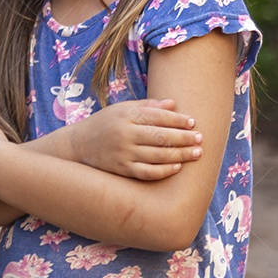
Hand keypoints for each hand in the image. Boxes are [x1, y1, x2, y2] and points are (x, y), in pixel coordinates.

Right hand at [68, 98, 201, 179]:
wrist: (77, 146)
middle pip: (160, 136)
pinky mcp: (121, 170)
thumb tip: (173, 104)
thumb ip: (147, 106)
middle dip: (183, 137)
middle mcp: (124, 134)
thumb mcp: (121, 109)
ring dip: (180, 154)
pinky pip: (147, 172)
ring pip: (157, 156)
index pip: (157, 116)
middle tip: (200, 138)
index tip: (192, 122)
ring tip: (196, 153)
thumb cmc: (104, 124)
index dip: (177, 120)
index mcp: (125, 115)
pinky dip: (163, 171)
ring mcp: (122, 154)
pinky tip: (177, 167)